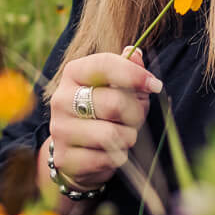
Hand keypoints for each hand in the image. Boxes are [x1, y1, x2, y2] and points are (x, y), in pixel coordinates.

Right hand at [48, 48, 162, 191]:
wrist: (77, 149)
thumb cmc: (104, 112)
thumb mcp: (118, 87)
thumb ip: (129, 69)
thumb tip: (137, 55)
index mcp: (73, 73)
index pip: (105, 65)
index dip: (135, 74)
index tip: (155, 85)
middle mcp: (61, 99)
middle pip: (113, 103)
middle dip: (135, 113)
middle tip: (135, 118)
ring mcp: (60, 129)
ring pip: (112, 134)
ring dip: (128, 137)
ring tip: (122, 135)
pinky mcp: (65, 158)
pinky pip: (107, 159)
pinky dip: (117, 157)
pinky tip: (110, 152)